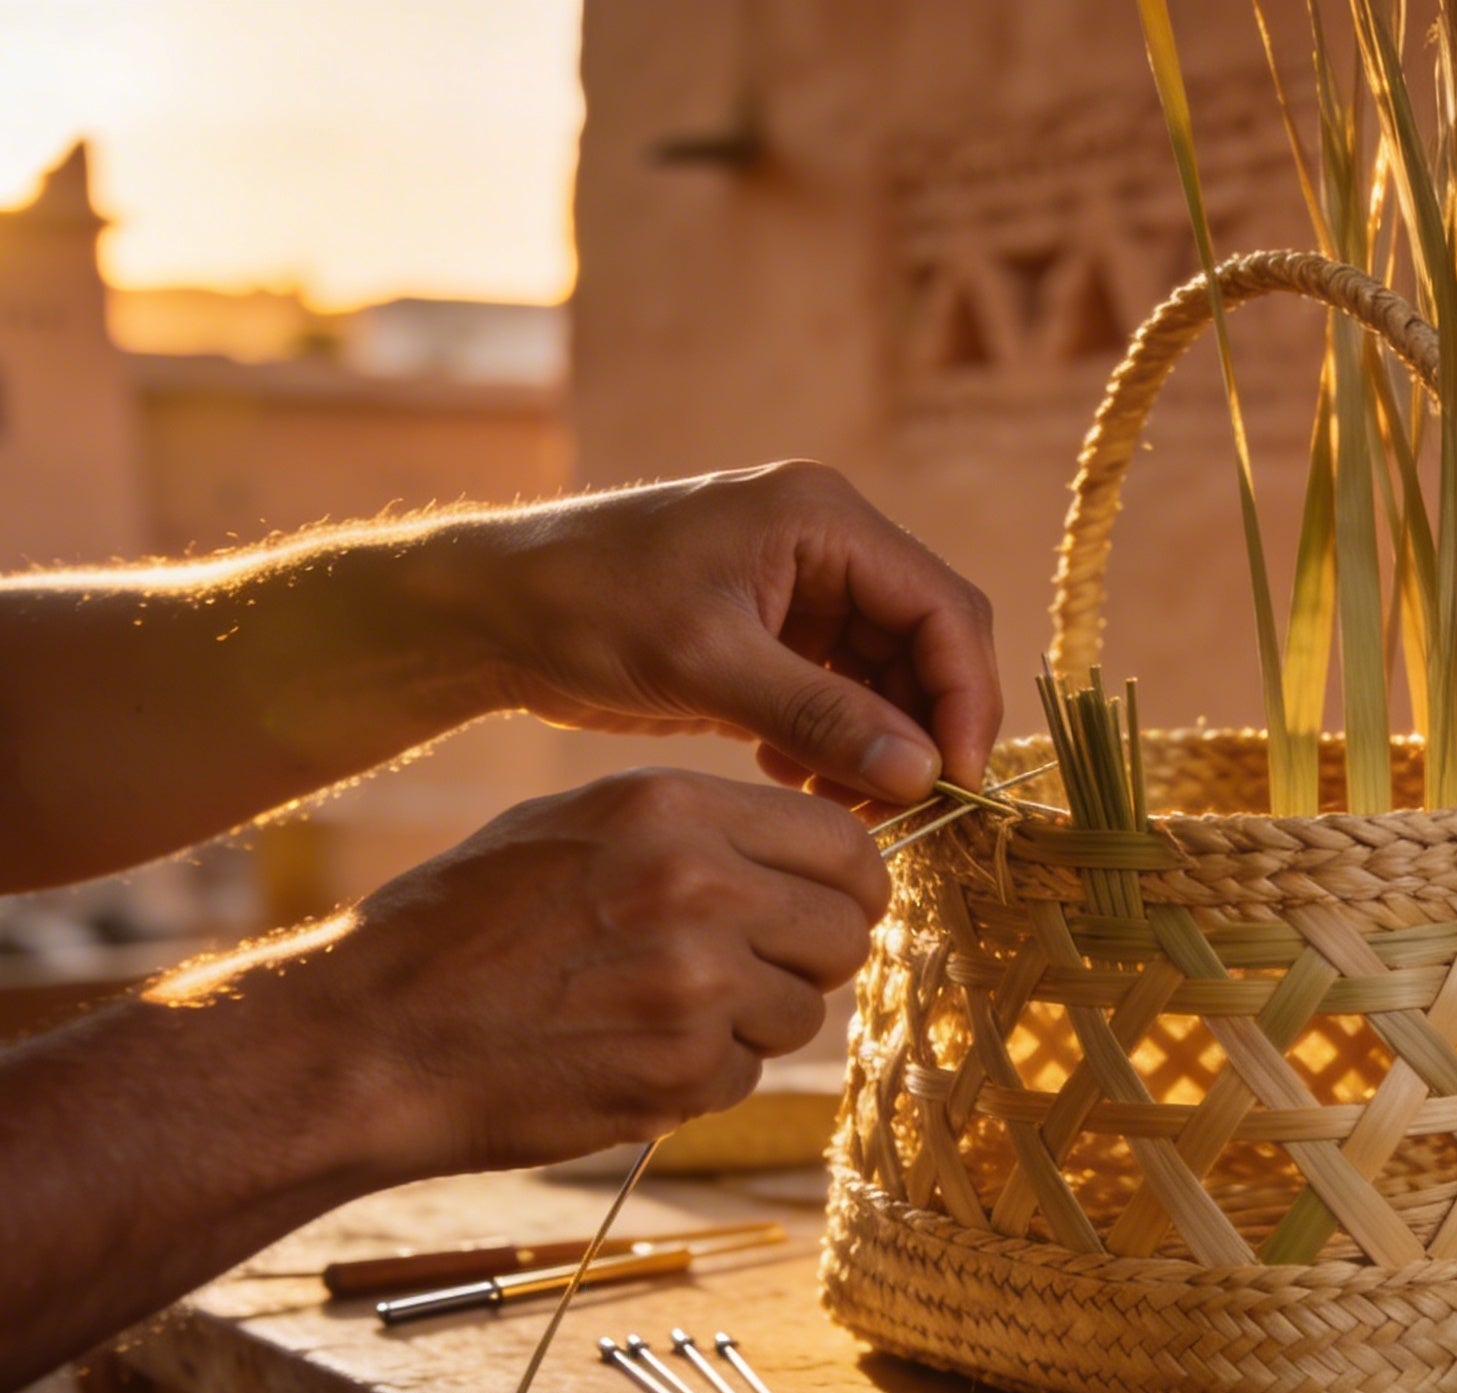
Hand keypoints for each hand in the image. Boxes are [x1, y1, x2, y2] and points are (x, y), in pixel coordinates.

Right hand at [258, 769, 888, 1174]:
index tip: (831, 906)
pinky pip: (747, 1075)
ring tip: (655, 1009)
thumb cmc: (465, 925)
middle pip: (844, 931)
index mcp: (674, 810)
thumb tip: (803, 855)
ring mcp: (696, 987)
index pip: (846, 844)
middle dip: (811, 957)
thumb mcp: (578, 827)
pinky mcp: (681, 1073)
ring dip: (753, 1021)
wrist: (375, 1035)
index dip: (851, 885)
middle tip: (750, 969)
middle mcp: (699, 888)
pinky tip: (626, 1053)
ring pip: (801, 1010)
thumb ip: (698, 830)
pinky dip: (703, 1075)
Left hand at [475, 463, 1001, 803]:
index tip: (955, 781)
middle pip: (926, 644)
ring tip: (844, 808)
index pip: (942, 606)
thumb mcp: (706, 663)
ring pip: (887, 679)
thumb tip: (923, 774)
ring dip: (880, 747)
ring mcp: (801, 591)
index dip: (964, 697)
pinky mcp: (772, 635)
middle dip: (924, 730)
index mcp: (824, 518)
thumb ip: (820, 717)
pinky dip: (835, 745)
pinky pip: (839, 695)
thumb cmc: (587, 609)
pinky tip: (792, 782)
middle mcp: (827, 545)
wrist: (492, 612)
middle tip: (905, 811)